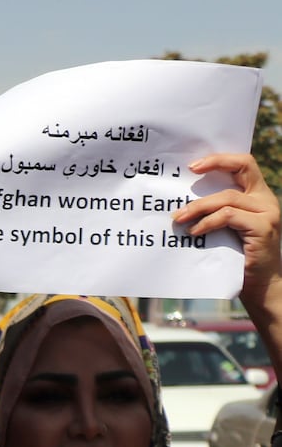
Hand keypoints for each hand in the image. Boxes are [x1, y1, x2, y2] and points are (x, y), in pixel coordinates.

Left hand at [174, 153, 281, 308]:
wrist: (260, 286)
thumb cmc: (237, 260)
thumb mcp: (225, 232)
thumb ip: (215, 215)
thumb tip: (181, 207)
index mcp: (257, 196)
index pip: (244, 164)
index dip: (220, 160)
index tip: (193, 165)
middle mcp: (265, 200)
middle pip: (241, 169)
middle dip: (212, 167)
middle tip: (185, 178)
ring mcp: (267, 213)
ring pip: (228, 198)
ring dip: (199, 207)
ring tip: (178, 218)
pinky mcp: (262, 228)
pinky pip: (229, 217)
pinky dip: (208, 222)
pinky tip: (194, 232)